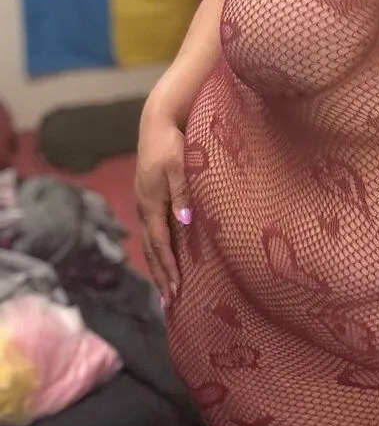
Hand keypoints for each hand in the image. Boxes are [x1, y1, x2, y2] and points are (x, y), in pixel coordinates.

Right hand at [135, 106, 190, 305]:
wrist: (158, 122)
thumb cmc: (172, 143)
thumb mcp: (181, 166)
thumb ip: (184, 194)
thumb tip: (185, 222)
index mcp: (151, 204)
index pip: (161, 245)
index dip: (169, 269)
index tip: (176, 292)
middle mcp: (145, 208)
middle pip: (152, 250)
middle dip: (161, 276)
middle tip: (169, 304)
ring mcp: (146, 202)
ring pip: (151, 241)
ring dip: (159, 265)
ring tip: (166, 288)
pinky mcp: (150, 196)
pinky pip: (154, 230)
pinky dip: (160, 248)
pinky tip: (167, 255)